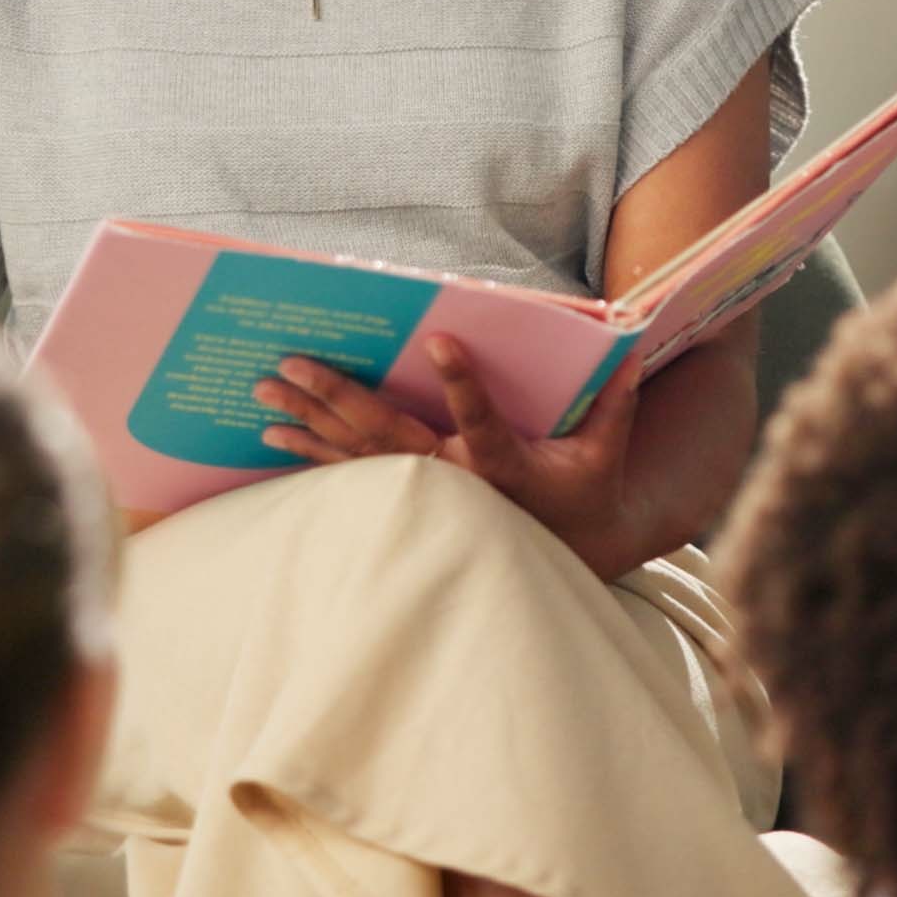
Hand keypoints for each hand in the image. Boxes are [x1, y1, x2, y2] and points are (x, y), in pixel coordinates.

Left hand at [254, 337, 656, 577]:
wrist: (561, 556)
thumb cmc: (582, 493)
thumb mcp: (604, 452)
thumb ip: (615, 400)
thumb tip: (633, 344)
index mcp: (503, 466)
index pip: (482, 421)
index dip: (463, 384)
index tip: (440, 340)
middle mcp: (452, 482)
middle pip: (387, 437)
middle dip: (336, 396)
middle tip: (293, 363)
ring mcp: (423, 495)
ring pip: (356, 455)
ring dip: (307, 422)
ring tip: (262, 393)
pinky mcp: (406, 502)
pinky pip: (349, 476)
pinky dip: (311, 455)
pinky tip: (275, 436)